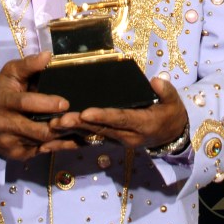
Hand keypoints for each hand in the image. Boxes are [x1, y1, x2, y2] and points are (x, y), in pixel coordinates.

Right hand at [0, 52, 77, 160]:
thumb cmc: (2, 91)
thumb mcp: (10, 74)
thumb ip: (28, 65)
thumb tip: (48, 55)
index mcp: (2, 101)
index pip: (25, 103)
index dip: (45, 104)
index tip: (65, 103)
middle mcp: (3, 125)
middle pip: (36, 130)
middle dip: (58, 126)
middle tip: (78, 118)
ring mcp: (9, 143)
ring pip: (41, 142)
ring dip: (61, 135)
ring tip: (79, 126)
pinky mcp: (16, 155)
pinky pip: (41, 152)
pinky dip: (57, 145)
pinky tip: (71, 138)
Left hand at [48, 77, 188, 151]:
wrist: (172, 136)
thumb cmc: (172, 114)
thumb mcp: (174, 102)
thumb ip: (166, 91)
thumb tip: (156, 80)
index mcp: (143, 124)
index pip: (120, 119)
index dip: (103, 116)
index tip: (85, 112)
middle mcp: (128, 136)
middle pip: (100, 129)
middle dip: (79, 125)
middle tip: (58, 120)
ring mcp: (118, 140)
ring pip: (92, 136)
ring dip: (70, 133)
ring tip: (50, 129)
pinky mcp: (111, 141)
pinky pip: (90, 140)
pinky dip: (71, 141)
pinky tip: (51, 143)